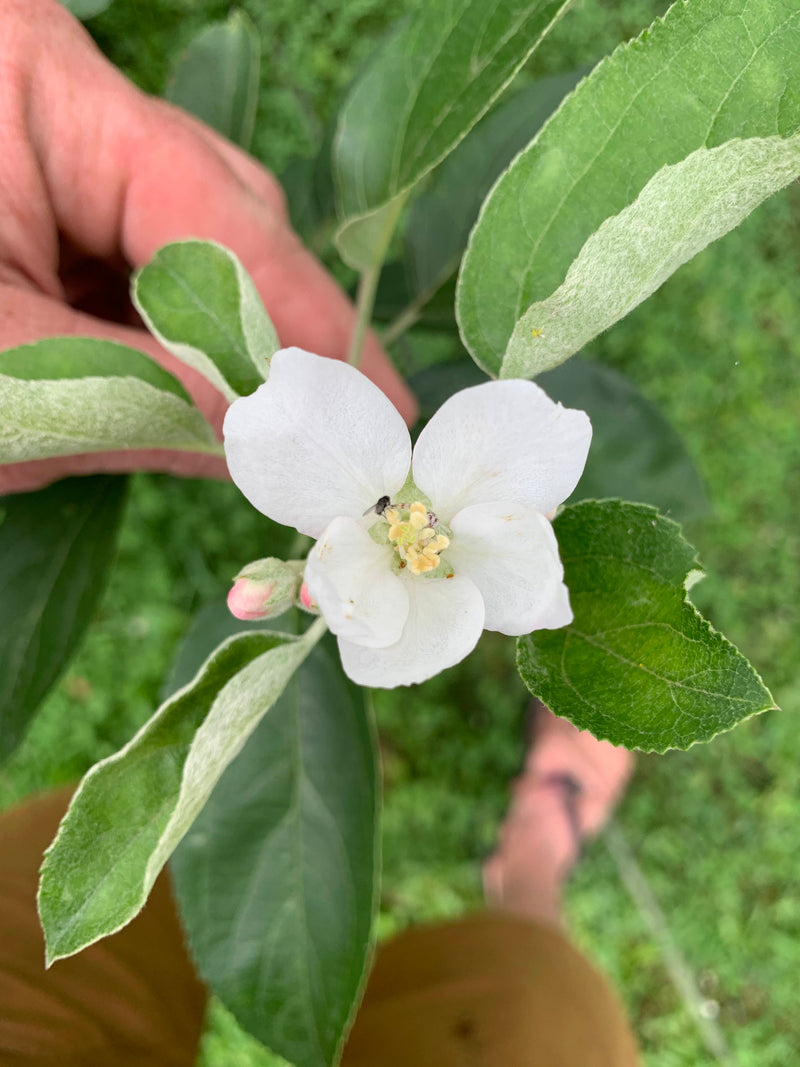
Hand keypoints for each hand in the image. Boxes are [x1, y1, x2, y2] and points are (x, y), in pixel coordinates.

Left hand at [0, 0, 416, 493]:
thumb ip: (147, 402)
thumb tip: (275, 442)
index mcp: (20, 77)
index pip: (209, 206)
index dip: (303, 324)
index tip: (373, 407)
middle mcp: (42, 83)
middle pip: (212, 207)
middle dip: (267, 336)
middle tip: (322, 436)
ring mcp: (36, 131)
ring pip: (176, 239)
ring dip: (211, 346)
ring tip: (249, 432)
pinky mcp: (28, 184)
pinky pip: (125, 258)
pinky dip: (156, 338)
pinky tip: (174, 396)